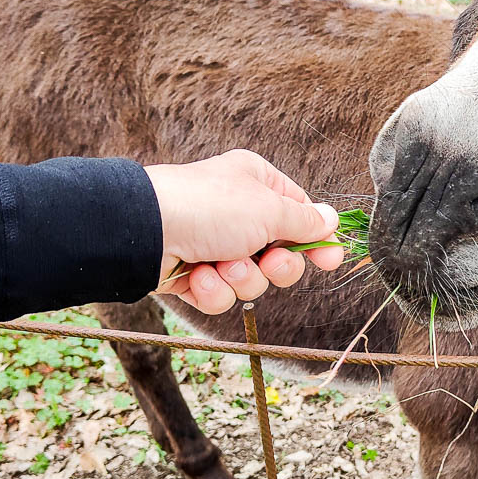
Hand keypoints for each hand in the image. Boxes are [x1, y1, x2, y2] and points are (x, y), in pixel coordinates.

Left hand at [145, 150, 344, 313]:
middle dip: (276, 267)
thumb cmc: (209, 206)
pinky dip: (213, 289)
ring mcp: (215, 245)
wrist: (146, 231)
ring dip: (240, 278)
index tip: (331, 260)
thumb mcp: (270, 209)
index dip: (317, 240)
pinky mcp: (195, 274)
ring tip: (220, 264)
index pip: (300, 214)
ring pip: (252, 280)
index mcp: (257, 184)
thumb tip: (331, 221)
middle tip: (266, 263)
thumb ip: (306, 221)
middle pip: (280, 255)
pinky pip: (222, 294)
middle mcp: (238, 213)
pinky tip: (197, 274)